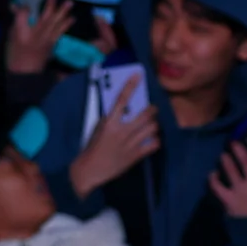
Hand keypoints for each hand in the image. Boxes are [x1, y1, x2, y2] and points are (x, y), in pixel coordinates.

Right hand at [5, 0, 75, 76]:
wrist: (25, 73)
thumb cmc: (15, 54)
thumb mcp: (11, 36)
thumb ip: (16, 20)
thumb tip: (15, 6)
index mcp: (21, 33)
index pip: (24, 14)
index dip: (23, 7)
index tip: (23, 3)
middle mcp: (35, 35)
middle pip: (44, 18)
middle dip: (50, 6)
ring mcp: (46, 40)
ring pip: (55, 24)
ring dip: (63, 13)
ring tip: (70, 3)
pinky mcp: (53, 44)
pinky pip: (60, 32)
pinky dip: (66, 24)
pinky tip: (72, 18)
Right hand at [68, 83, 161, 197]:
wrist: (91, 169)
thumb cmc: (93, 147)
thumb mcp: (99, 128)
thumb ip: (111, 119)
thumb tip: (124, 109)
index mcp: (110, 122)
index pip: (121, 99)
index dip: (131, 86)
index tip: (138, 75)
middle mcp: (122, 131)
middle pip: (146, 115)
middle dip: (152, 110)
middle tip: (153, 109)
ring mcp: (130, 144)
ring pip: (152, 128)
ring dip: (154, 125)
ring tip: (152, 125)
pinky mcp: (135, 156)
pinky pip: (153, 145)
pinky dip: (155, 140)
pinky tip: (152, 140)